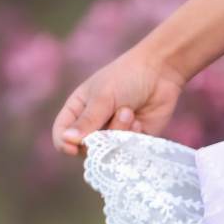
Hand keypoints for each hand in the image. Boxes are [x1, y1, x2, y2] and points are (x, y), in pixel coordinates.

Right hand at [51, 48, 187, 157]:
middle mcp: (93, 125)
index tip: (74, 147)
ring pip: (109, 150)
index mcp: (77, 110)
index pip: (62, 136)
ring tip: (129, 111)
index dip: (65, 144)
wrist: (161, 72)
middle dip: (101, 135)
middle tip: (118, 113)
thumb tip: (67, 140)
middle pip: (86, 147)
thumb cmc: (126, 77)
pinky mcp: (134, 140)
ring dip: (120, 131)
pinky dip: (133, 137)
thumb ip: (88, 121)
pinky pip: (128, 151)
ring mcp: (113, 134)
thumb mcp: (103, 97)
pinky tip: (140, 120)